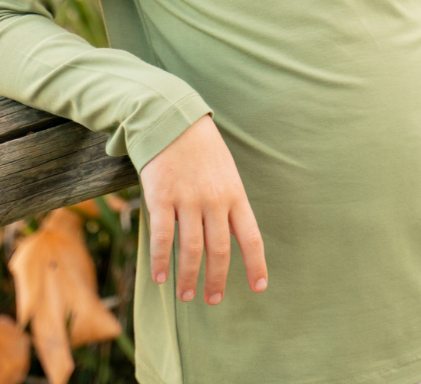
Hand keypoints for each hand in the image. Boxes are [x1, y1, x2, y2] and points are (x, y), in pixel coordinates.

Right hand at [139, 114, 267, 304]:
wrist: (173, 119)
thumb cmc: (202, 149)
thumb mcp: (226, 172)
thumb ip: (229, 203)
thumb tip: (231, 237)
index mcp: (235, 194)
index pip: (251, 236)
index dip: (256, 264)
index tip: (259, 287)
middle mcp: (214, 200)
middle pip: (219, 250)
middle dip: (217, 280)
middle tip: (213, 299)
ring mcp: (187, 199)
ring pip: (191, 249)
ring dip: (188, 276)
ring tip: (187, 294)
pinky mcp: (161, 197)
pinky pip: (162, 237)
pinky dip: (161, 261)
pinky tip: (161, 277)